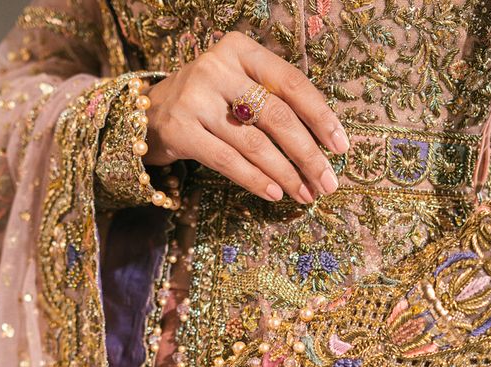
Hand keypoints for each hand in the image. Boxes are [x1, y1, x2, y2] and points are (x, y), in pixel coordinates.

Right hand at [144, 30, 348, 204]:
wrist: (149, 112)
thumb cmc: (210, 103)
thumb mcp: (239, 85)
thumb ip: (275, 101)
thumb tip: (323, 146)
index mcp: (240, 49)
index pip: (291, 83)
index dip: (320, 116)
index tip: (341, 147)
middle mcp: (217, 68)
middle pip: (276, 116)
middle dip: (308, 154)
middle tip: (327, 183)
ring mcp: (196, 98)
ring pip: (254, 143)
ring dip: (286, 174)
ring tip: (305, 194)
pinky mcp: (181, 130)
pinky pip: (228, 161)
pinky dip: (256, 180)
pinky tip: (276, 194)